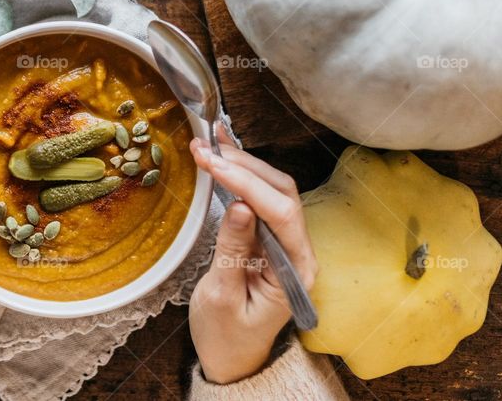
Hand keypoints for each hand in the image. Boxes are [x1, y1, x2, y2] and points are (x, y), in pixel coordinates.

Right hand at [187, 129, 317, 383]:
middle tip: (204, 147)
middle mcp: (297, 251)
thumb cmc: (226, 337)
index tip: (213, 164)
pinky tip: (223, 152)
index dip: (247, 184)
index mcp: (296, 270)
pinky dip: (240, 173)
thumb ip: (233, 250)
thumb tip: (239, 205)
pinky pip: (258, 198)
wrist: (232, 360)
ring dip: (241, 163)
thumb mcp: (221, 297)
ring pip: (272, 190)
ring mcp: (284, 243)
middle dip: (242, 166)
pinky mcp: (266, 238)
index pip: (279, 213)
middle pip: (280, 193)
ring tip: (208, 142)